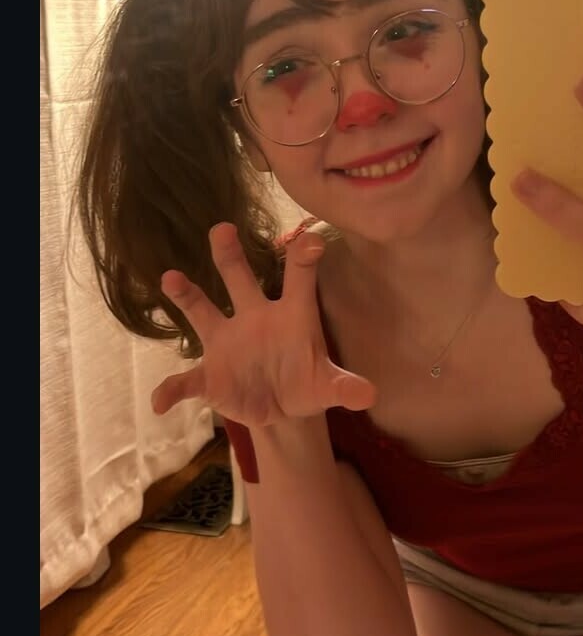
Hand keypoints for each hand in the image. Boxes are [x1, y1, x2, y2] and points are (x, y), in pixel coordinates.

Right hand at [151, 223, 376, 427]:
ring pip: (203, 311)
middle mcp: (254, 317)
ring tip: (171, 278)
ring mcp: (227, 341)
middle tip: (222, 229)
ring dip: (187, 295)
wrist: (280, 406)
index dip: (304, 259)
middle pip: (240, 278)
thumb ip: (345, 387)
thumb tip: (369, 394)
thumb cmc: (306, 382)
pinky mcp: (209, 374)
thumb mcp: (327, 386)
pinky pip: (185, 381)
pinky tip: (159, 402)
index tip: (311, 240)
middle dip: (231, 255)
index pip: (299, 280)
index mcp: (291, 315)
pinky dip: (171, 390)